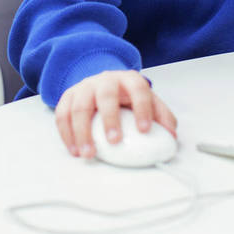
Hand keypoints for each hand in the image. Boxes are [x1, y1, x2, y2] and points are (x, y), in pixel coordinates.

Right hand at [54, 70, 175, 157]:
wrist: (103, 82)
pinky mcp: (68, 97)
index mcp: (128, 80)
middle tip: (115, 141)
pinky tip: (74, 150)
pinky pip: (62, 114)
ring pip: (79, 106)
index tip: (145, 130)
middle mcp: (105, 80)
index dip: (142, 108)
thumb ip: (161, 116)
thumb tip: (171, 136)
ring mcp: (84, 87)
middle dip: (109, 119)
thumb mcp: (147, 101)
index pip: (138, 90)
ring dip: (82, 132)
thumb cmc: (126, 97)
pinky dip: (66, 134)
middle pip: (105, 95)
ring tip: (88, 153)